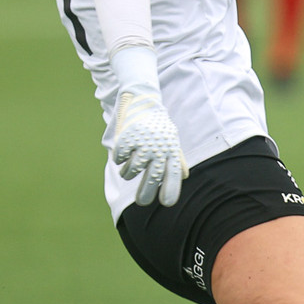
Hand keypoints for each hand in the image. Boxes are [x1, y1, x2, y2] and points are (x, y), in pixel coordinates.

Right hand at [114, 91, 187, 206]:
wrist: (143, 100)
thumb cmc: (158, 124)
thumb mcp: (172, 139)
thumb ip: (178, 159)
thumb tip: (185, 176)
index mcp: (171, 150)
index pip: (173, 175)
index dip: (170, 191)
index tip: (166, 203)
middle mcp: (158, 149)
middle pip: (152, 180)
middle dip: (145, 195)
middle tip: (141, 202)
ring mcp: (142, 143)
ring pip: (130, 172)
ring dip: (127, 171)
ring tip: (131, 162)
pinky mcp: (127, 138)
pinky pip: (119, 159)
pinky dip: (118, 157)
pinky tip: (123, 148)